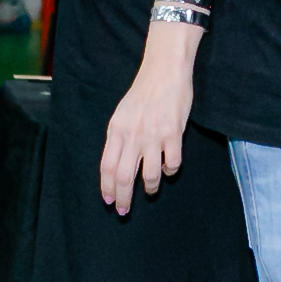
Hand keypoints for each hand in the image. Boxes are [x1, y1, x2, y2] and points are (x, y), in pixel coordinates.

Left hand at [98, 44, 197, 215]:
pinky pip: (171, 164)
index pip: (107, 167)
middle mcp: (132, 135)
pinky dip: (169, 171)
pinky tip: (168, 168)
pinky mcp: (174, 134)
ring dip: (149, 188)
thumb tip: (116, 165)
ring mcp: (153, 135)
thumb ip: (119, 138)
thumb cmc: (143, 92)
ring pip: (149, 175)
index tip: (109, 201)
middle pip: (124, 176)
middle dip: (123, 198)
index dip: (107, 188)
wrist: (164, 71)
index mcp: (116, 130)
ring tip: (149, 190)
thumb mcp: (122, 113)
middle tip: (124, 210)